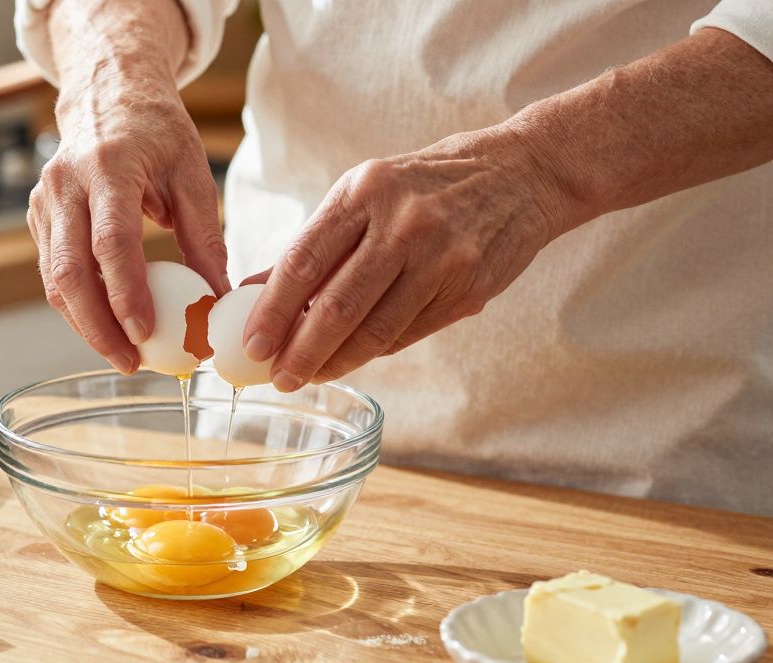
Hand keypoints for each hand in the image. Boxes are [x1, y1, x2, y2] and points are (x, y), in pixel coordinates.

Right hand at [29, 1, 229, 374]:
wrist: (108, 94)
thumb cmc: (157, 132)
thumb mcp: (193, 173)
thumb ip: (204, 237)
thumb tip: (218, 298)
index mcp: (109, 166)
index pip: (111, 242)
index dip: (125, 293)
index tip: (145, 333)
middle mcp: (66, 183)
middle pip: (71, 271)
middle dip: (98, 327)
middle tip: (130, 362)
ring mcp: (44, 199)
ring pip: (55, 278)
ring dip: (85, 324)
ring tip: (122, 354)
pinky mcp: (37, 214)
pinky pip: (53, 271)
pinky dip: (77, 305)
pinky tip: (105, 327)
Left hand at [242, 129, 569, 391]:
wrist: (521, 174)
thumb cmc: (425, 186)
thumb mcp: (365, 194)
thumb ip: (313, 244)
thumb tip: (251, 291)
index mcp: (364, 192)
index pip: (304, 261)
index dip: (271, 311)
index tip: (251, 345)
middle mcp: (402, 223)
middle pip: (337, 305)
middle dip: (301, 351)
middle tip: (278, 377)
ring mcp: (440, 258)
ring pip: (375, 330)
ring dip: (336, 362)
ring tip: (311, 375)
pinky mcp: (468, 290)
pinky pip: (408, 333)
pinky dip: (374, 351)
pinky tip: (353, 357)